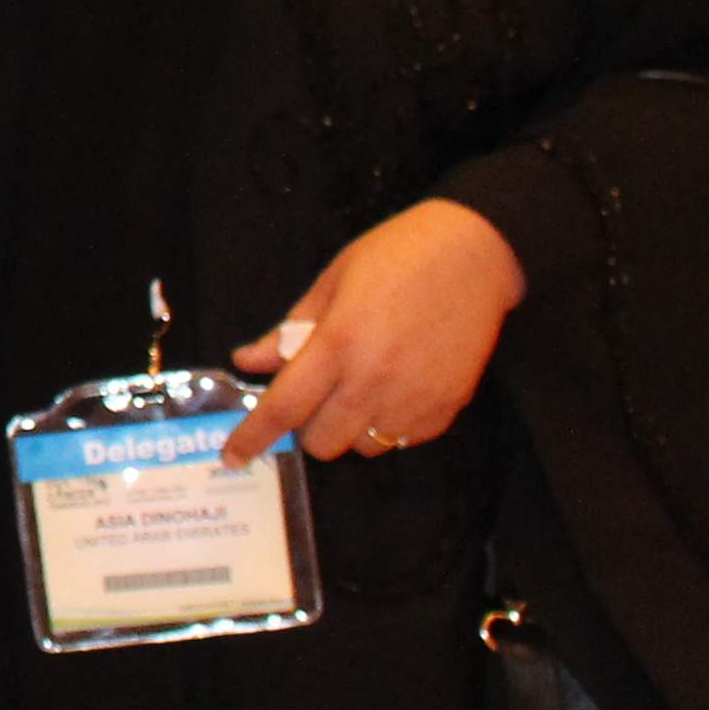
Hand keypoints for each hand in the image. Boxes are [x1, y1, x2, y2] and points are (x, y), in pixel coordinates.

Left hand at [227, 197, 525, 462]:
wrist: (475, 253)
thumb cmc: (396, 256)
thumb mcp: (330, 282)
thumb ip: (288, 331)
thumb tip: (248, 361)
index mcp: (339, 344)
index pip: (284, 408)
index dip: (253, 437)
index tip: (233, 456)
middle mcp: (375, 380)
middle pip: (322, 442)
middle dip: (308, 425)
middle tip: (316, 392)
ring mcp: (415, 399)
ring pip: (363, 448)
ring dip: (349, 428)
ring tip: (360, 385)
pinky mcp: (447, 407)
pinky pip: (403, 439)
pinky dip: (388, 424)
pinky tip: (394, 386)